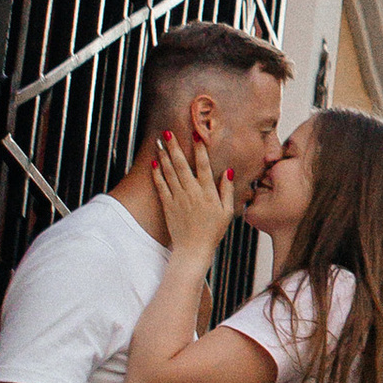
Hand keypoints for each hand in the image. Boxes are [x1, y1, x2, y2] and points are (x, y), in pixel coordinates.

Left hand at [153, 128, 238, 263]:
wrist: (193, 250)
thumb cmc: (213, 231)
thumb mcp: (227, 212)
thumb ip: (227, 190)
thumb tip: (228, 171)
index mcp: (208, 192)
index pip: (203, 165)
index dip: (199, 149)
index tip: (196, 134)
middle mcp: (192, 193)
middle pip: (182, 165)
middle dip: (174, 147)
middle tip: (168, 132)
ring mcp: (178, 199)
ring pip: (169, 173)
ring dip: (163, 156)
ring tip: (159, 142)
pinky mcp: (168, 206)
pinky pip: (161, 187)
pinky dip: (157, 174)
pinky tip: (154, 163)